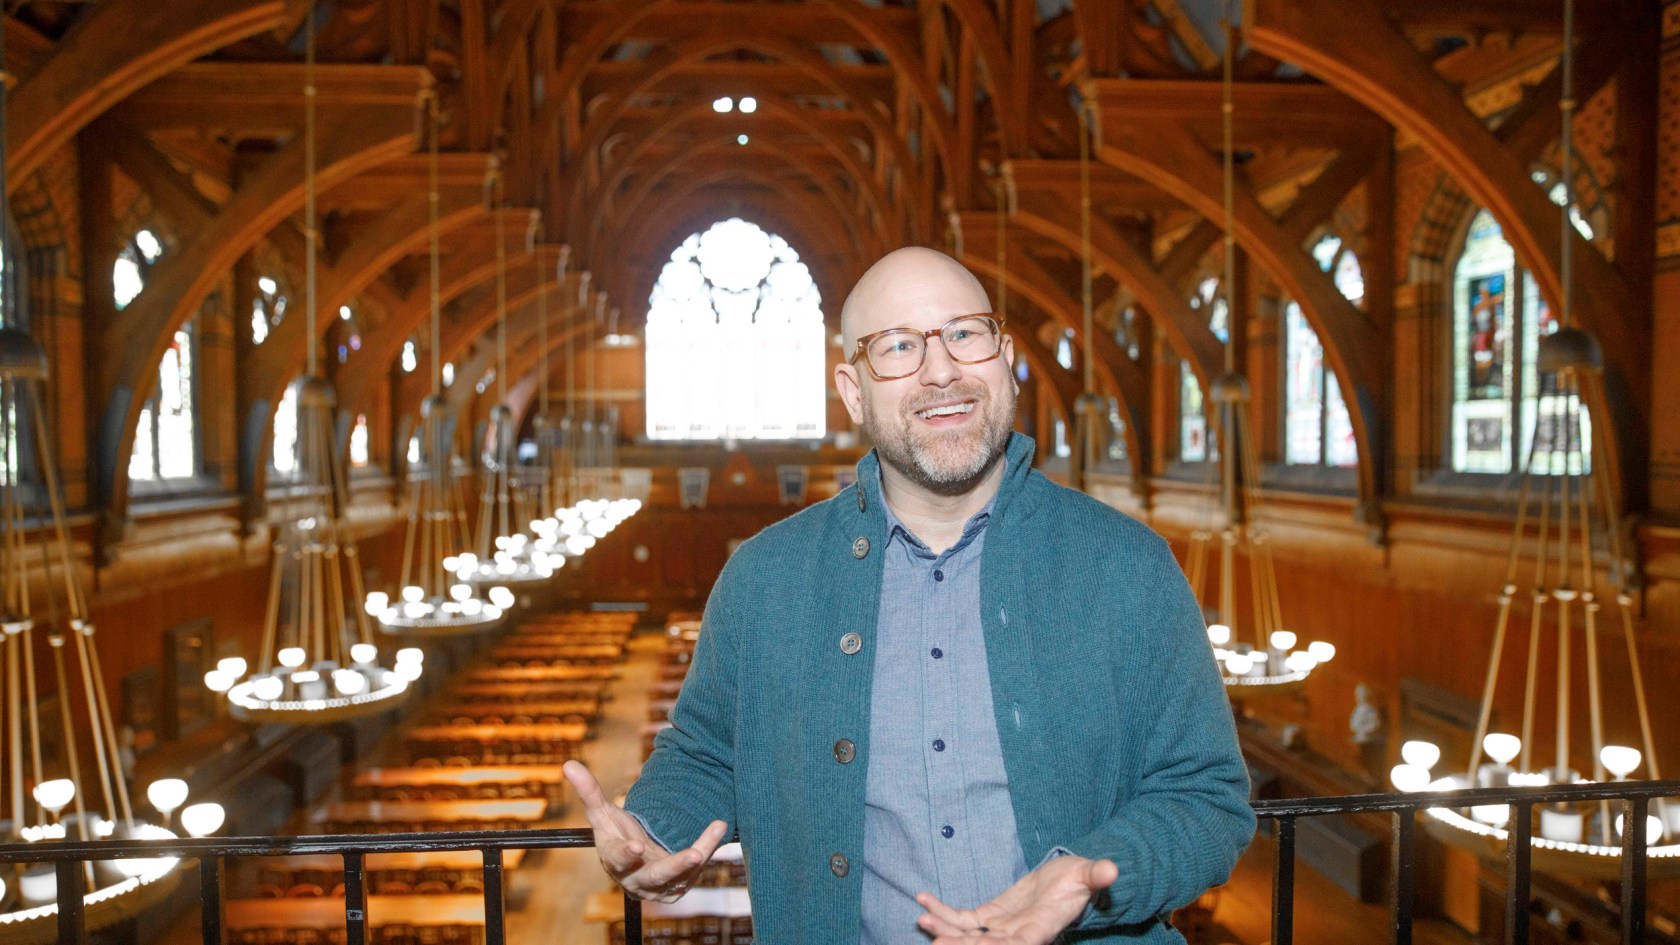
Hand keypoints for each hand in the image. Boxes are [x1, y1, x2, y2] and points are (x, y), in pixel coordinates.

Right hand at [563, 760, 727, 902]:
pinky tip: (719, 827)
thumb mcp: (603, 814)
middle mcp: (636, 879)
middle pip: (655, 876)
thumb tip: (568, 764)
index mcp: (614, 861)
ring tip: (716, 830)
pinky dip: (708, 848)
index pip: (617, 861)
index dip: (626, 855)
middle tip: (692, 855)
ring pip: (681, 875)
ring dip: (699, 855)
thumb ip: (589, 792)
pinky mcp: (678, 886)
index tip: (636, 846)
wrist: (636, 858)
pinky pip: (696, 869)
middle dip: (674, 866)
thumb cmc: (616, 834)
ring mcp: (659, 886)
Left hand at [915, 854, 1118, 944]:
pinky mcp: (990, 917)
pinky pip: (963, 918)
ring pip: (968, 934)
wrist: (1069, 880)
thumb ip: (1097, 875)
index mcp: (1040, 929)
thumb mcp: (1089, 874)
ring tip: (922, 919)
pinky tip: (922, 900)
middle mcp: (1017, 935)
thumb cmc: (1080, 879)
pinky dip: (943, 910)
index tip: (970, 944)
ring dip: (945, 928)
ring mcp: (1001, 928)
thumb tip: (1111, 869)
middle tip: (935, 940)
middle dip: (961, 944)